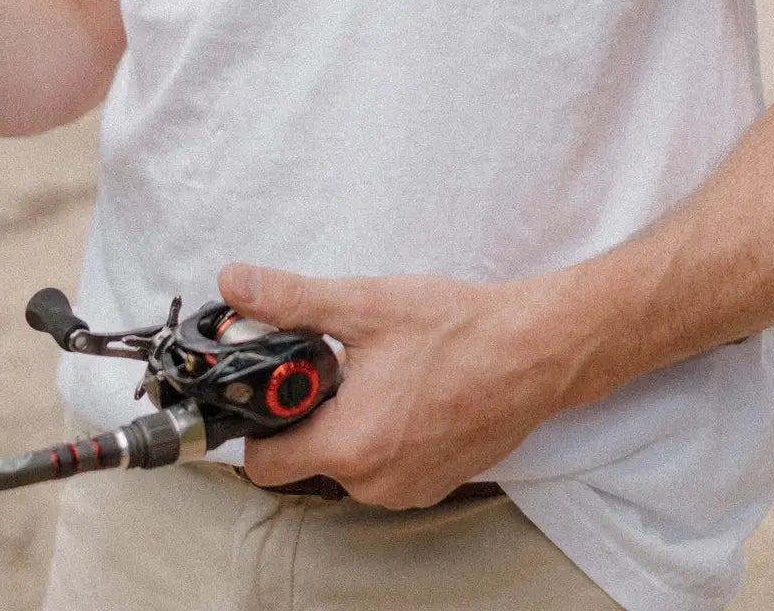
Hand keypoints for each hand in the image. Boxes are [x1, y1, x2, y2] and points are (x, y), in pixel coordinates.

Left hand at [217, 262, 570, 508]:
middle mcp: (376, 483)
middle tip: (338, 362)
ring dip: (349, 423)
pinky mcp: (435, 484)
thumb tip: (236, 284)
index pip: (263, 463)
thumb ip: (292, 300)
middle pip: (305, 458)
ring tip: (381, 371)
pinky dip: (384, 434)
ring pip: (347, 462)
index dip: (258, 421)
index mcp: (350, 445)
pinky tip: (408, 390)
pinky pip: (384, 467)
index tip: (279, 383)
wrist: (536, 351)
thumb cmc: (459, 330)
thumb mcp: (366, 305)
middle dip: (310, 412)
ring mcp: (409, 489)